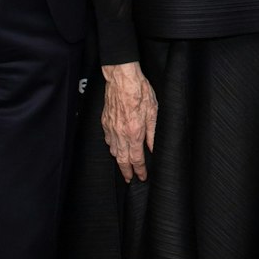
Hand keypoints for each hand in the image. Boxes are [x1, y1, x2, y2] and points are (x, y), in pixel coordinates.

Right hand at [101, 62, 159, 181]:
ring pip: (113, 151)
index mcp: (134, 133)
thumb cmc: (139, 91)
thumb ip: (153, 133)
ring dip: (119, 160)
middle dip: (126, 172)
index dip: (140, 170)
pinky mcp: (105, 121)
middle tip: (130, 179)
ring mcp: (111, 128)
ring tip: (124, 166)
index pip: (137, 159)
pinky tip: (115, 147)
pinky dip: (111, 147)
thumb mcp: (153, 112)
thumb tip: (154, 148)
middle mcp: (121, 133)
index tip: (142, 176)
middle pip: (122, 159)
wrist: (122, 78)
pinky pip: (107, 139)